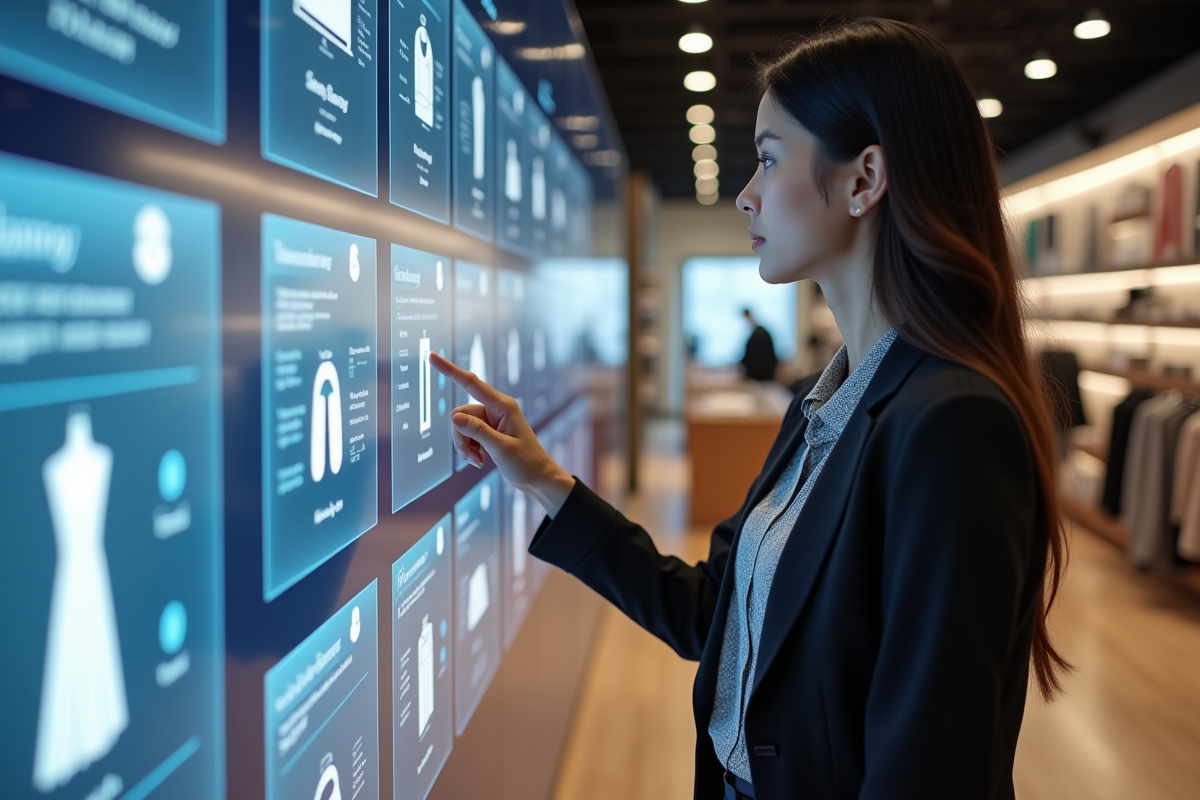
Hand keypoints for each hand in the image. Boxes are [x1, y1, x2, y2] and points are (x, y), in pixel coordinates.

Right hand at [429, 352, 575, 516]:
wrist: (537, 478)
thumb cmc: (526, 462)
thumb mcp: (501, 448)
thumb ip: (477, 431)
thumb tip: (454, 418)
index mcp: (503, 405)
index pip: (471, 383)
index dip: (449, 370)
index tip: (432, 356)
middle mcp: (496, 409)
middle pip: (461, 414)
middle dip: (461, 436)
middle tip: (471, 455)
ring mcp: (491, 420)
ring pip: (461, 426)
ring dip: (465, 445)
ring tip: (478, 460)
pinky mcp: (488, 431)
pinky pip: (467, 434)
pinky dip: (469, 449)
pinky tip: (480, 460)